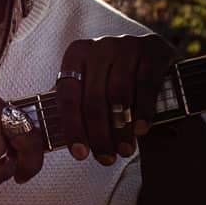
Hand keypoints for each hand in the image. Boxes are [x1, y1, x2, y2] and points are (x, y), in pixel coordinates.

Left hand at [54, 33, 176, 165]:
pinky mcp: (152, 50)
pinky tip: (141, 130)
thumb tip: (52, 140)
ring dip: (121, 129)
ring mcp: (126, 45)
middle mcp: (99, 47)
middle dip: (99, 135)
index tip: (80, 154)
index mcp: (76, 54)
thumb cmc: (113, 78)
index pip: (68, 95)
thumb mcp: (91, 84)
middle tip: (106, 159)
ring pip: (119, 95)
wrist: (151, 55)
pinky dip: (143, 111)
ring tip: (124, 151)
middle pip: (93, 99)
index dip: (73, 127)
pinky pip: (146, 85)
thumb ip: (75, 105)